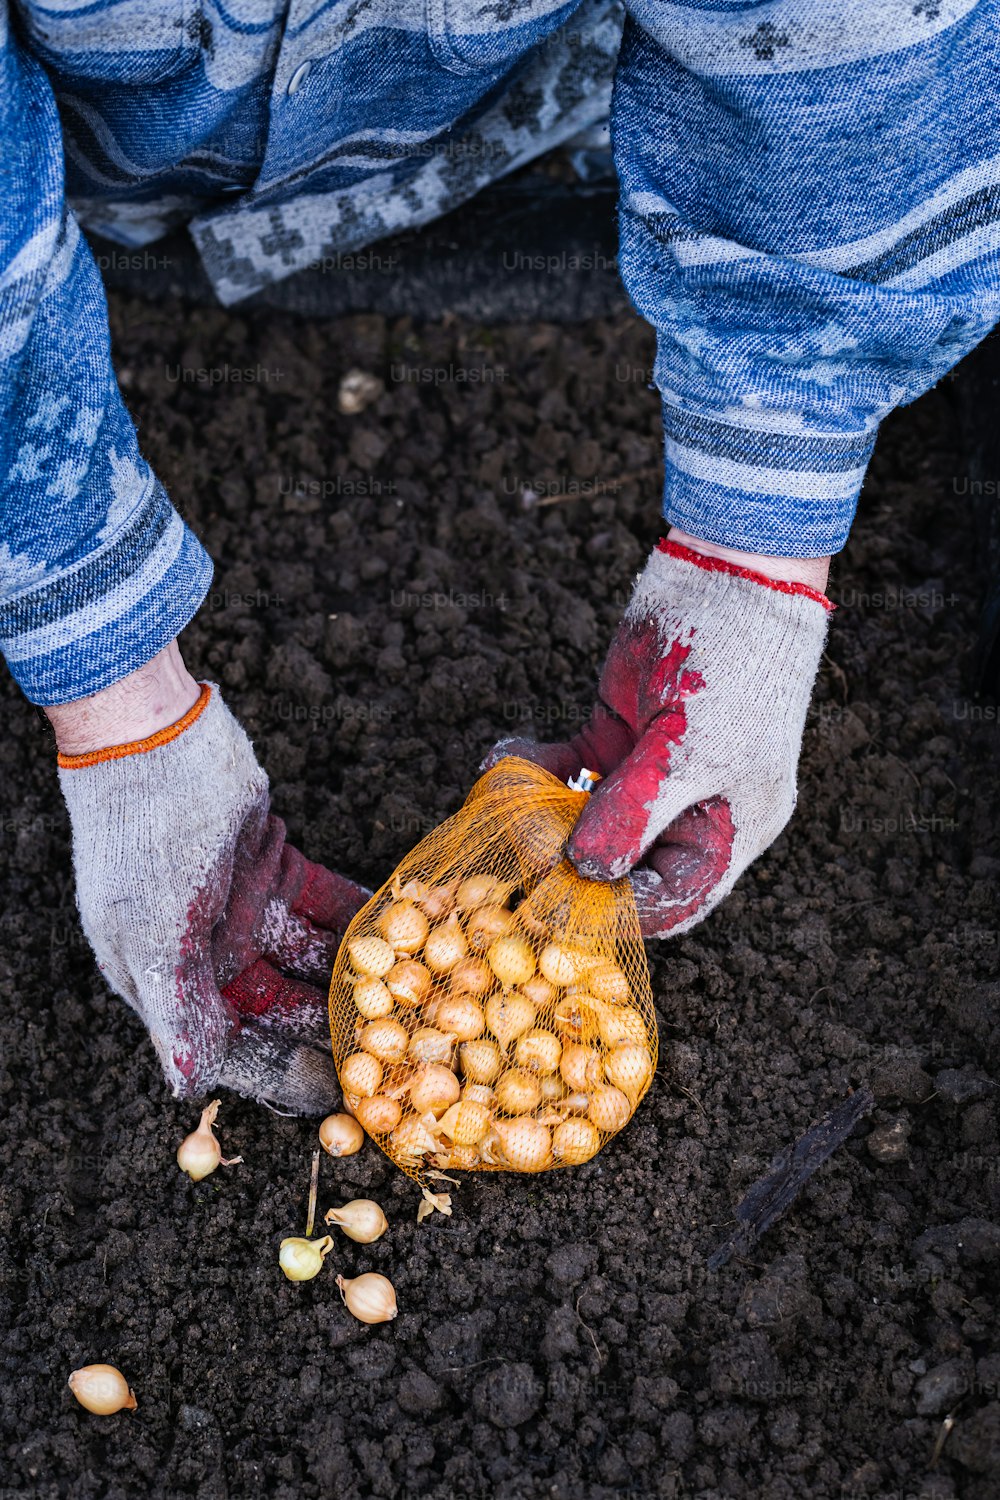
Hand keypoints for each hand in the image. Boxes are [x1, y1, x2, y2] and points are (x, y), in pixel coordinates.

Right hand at [51, 648, 368, 1112]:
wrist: (152, 736)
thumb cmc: (143, 840)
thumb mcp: (151, 933)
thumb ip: (176, 1010)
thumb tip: (189, 1088)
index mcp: (166, 980)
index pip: (230, 1046)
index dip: (281, 1072)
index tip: (340, 1096)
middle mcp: (206, 953)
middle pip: (277, 1007)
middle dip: (328, 1027)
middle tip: (391, 1047)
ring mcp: (242, 908)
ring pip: (306, 955)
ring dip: (351, 971)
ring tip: (410, 993)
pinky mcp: (274, 864)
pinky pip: (323, 901)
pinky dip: (358, 912)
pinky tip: (407, 927)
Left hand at [486, 535, 831, 937]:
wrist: (730, 572)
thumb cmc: (733, 668)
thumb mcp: (689, 751)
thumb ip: (634, 813)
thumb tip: (585, 870)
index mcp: (728, 831)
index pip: (669, 900)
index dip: (616, 913)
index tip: (556, 904)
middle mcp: (687, 810)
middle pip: (617, 864)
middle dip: (564, 861)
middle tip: (520, 847)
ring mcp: (646, 773)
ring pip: (582, 817)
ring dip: (539, 813)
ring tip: (507, 799)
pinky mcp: (613, 733)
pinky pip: (565, 769)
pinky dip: (533, 767)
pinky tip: (505, 756)